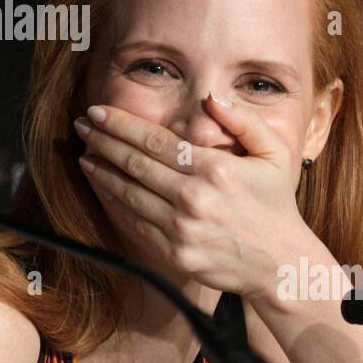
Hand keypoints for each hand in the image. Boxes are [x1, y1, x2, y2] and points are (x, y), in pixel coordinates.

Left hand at [75, 94, 318, 300]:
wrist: (280, 264)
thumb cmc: (275, 205)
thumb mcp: (274, 153)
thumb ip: (243, 121)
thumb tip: (211, 98)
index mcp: (215, 169)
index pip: (155, 140)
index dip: (121, 124)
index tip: (98, 112)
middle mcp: (194, 197)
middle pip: (135, 163)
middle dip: (104, 141)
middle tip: (82, 126)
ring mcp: (182, 228)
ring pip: (130, 193)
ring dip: (103, 172)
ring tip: (85, 155)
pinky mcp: (175, 253)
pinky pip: (137, 223)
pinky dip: (117, 203)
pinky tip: (105, 187)